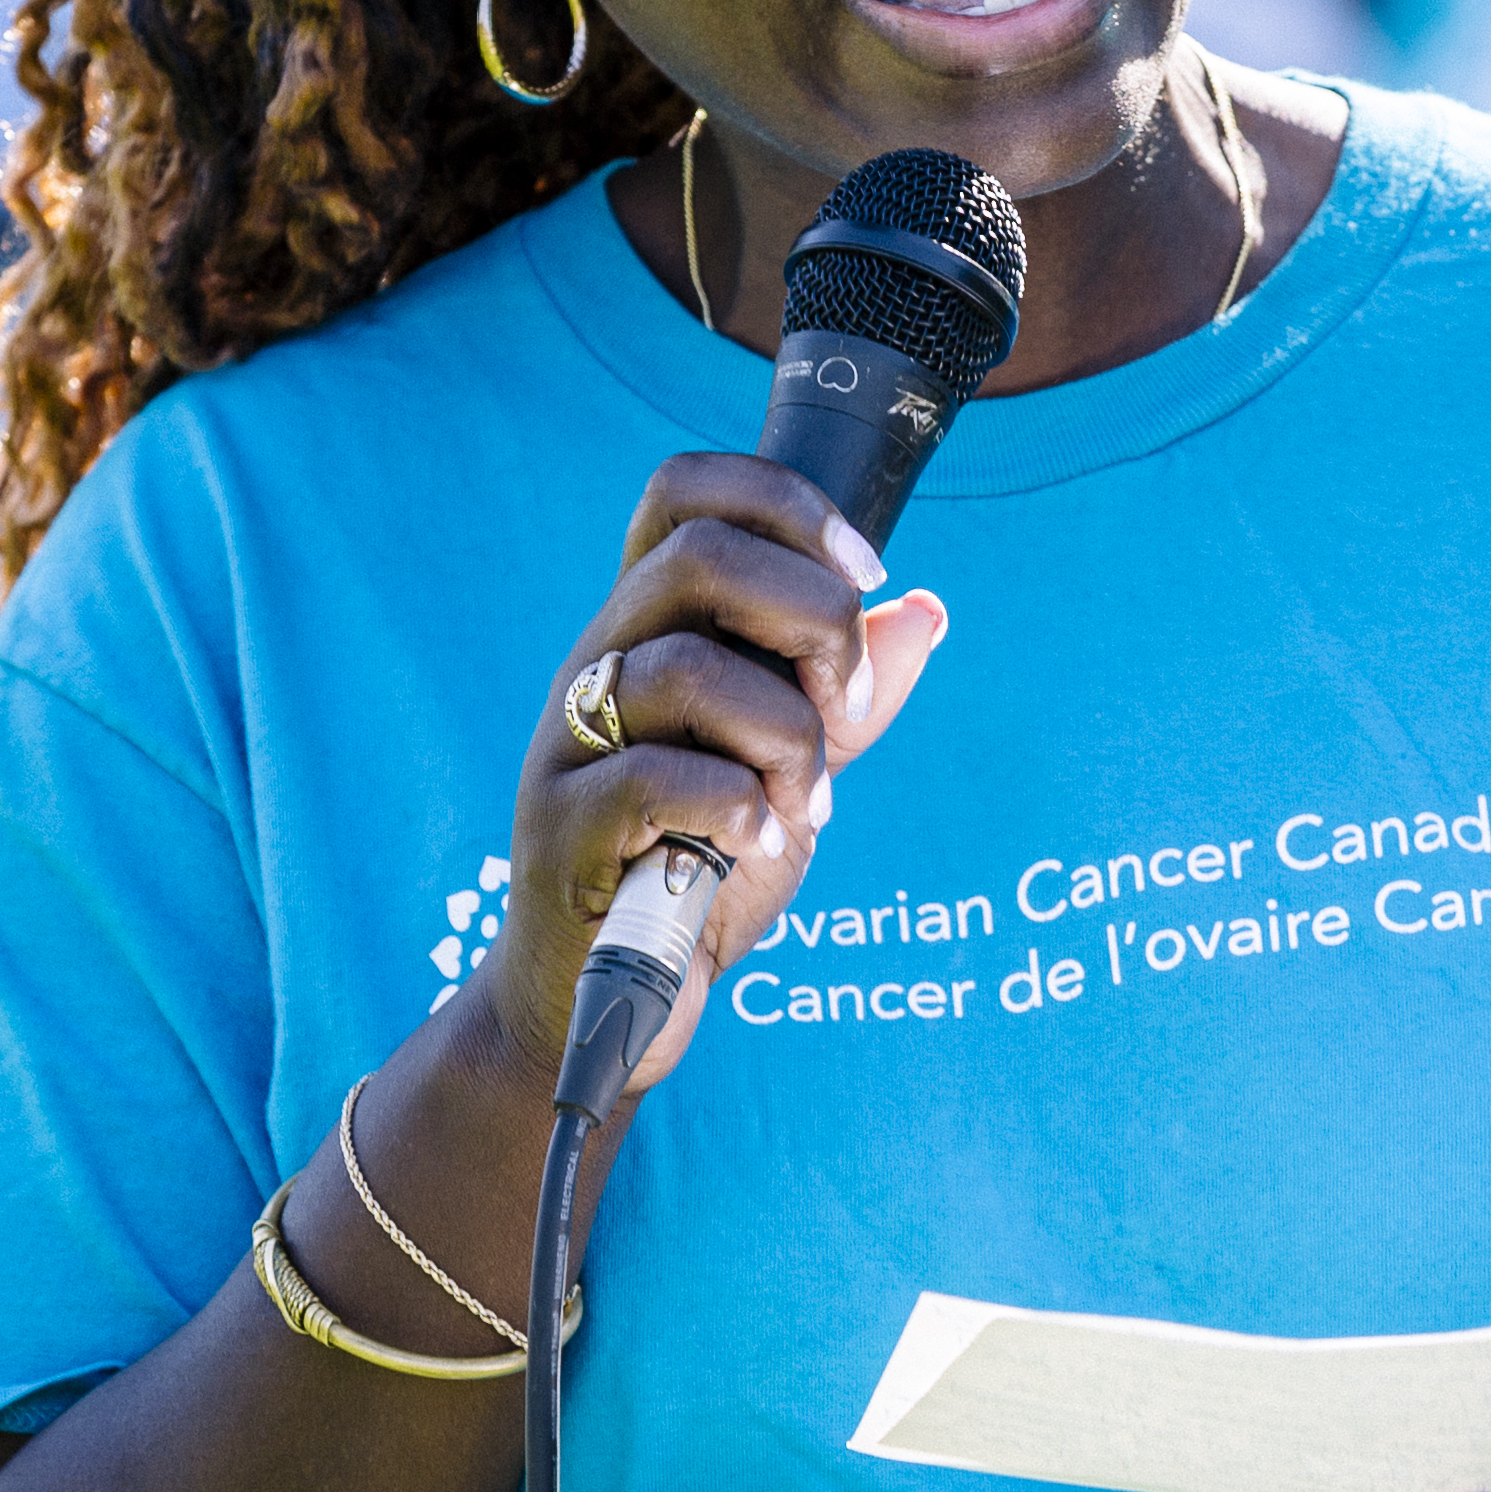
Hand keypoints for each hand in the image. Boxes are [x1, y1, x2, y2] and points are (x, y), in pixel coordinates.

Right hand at [466, 450, 948, 1096]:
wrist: (602, 1002)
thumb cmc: (699, 867)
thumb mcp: (791, 767)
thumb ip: (849, 694)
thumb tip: (926, 610)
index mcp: (651, 627)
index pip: (687, 489)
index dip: (789, 505)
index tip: (868, 576)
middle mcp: (600, 663)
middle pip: (699, 555)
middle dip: (813, 619)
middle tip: (844, 705)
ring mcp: (570, 745)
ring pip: (688, 671)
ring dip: (788, 740)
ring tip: (803, 806)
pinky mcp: (564, 830)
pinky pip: (657, 778)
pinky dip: (740, 808)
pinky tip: (761, 844)